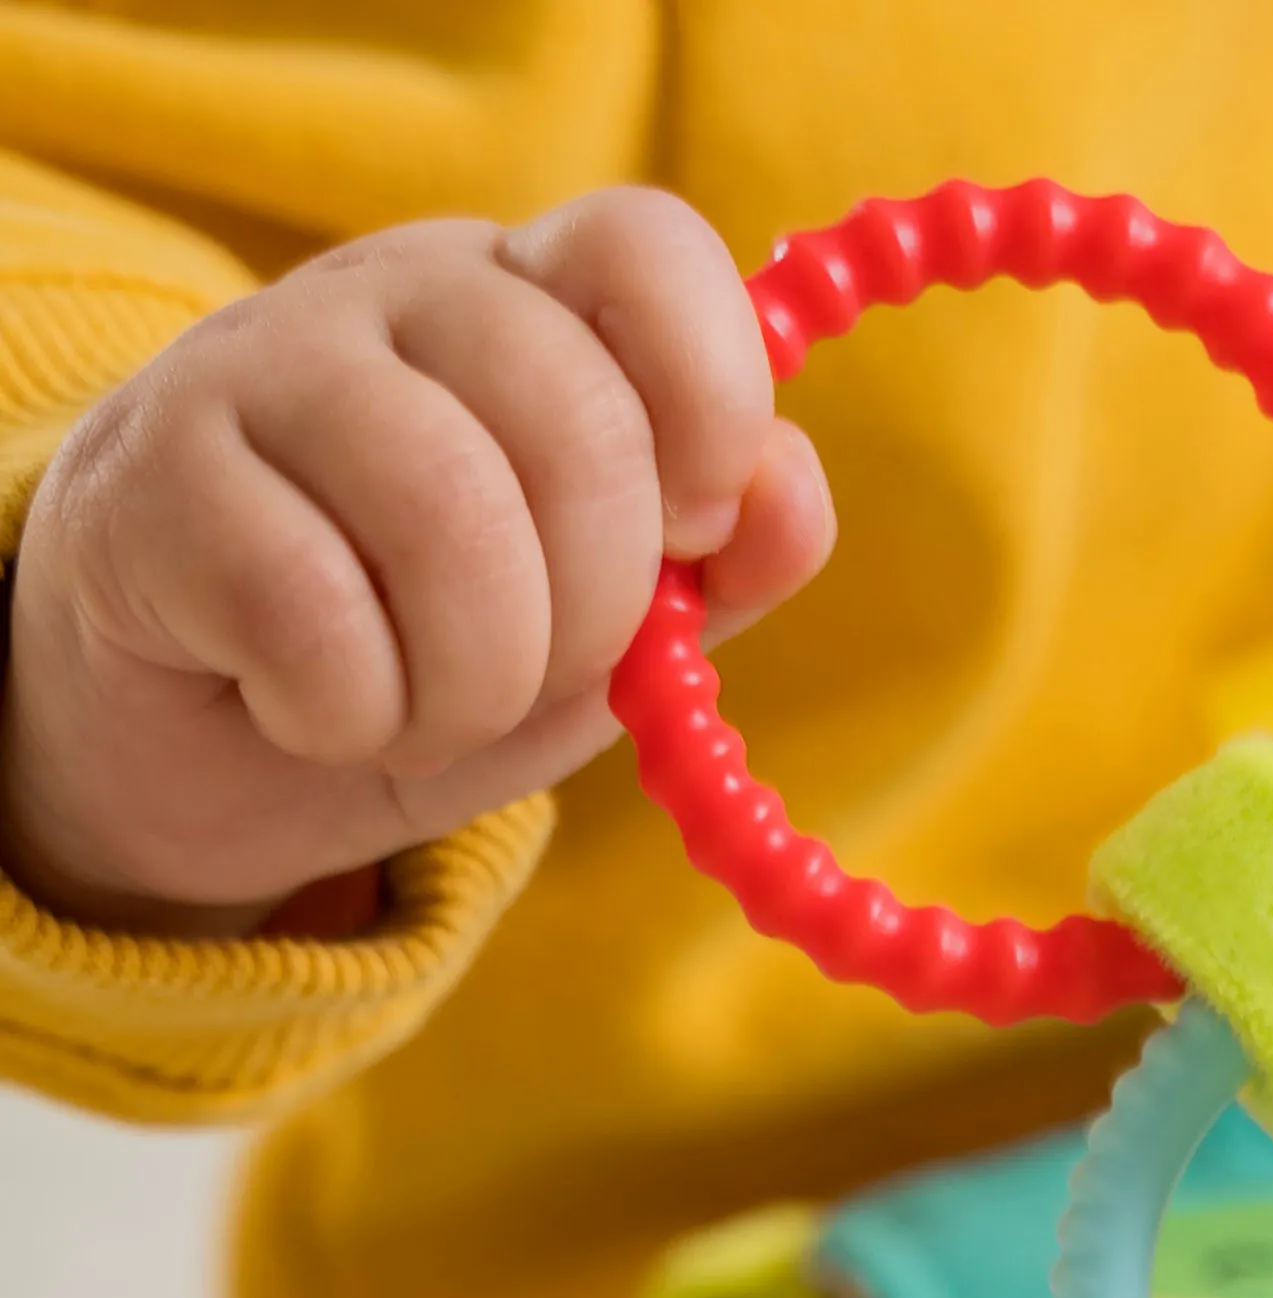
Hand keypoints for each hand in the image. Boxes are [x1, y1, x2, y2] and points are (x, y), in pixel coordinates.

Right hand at [0, 188, 833, 934]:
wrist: (219, 735)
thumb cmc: (438, 649)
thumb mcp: (616, 620)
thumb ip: (724, 556)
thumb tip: (781, 493)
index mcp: (529, 301)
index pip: (647, 247)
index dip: (711, 400)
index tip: (692, 534)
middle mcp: (394, 293)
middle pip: (575, 420)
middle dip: (595, 612)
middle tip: (535, 672)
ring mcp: (259, 365)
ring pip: (447, 510)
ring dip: (474, 679)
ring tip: (430, 707)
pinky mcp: (151, 476)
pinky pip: (310, 609)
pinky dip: (353, 712)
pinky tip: (322, 711)